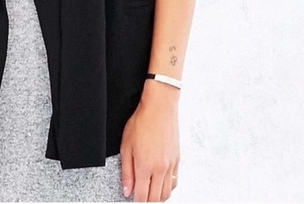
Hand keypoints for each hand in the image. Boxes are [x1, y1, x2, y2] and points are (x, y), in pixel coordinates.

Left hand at [119, 83, 179, 200]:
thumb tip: (127, 189)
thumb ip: (126, 171)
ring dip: (158, 197)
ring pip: (167, 193)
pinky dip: (167, 187)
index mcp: (145, 166)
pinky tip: (160, 183)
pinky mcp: (177, 160)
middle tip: (140, 197)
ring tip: (149, 192)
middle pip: (155, 199)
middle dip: (147, 201)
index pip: (142, 196)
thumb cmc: (141, 122)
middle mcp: (160, 169)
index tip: (132, 200)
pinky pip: (174, 182)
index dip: (136, 201)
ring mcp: (171, 165)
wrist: (160, 108)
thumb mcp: (126, 145)